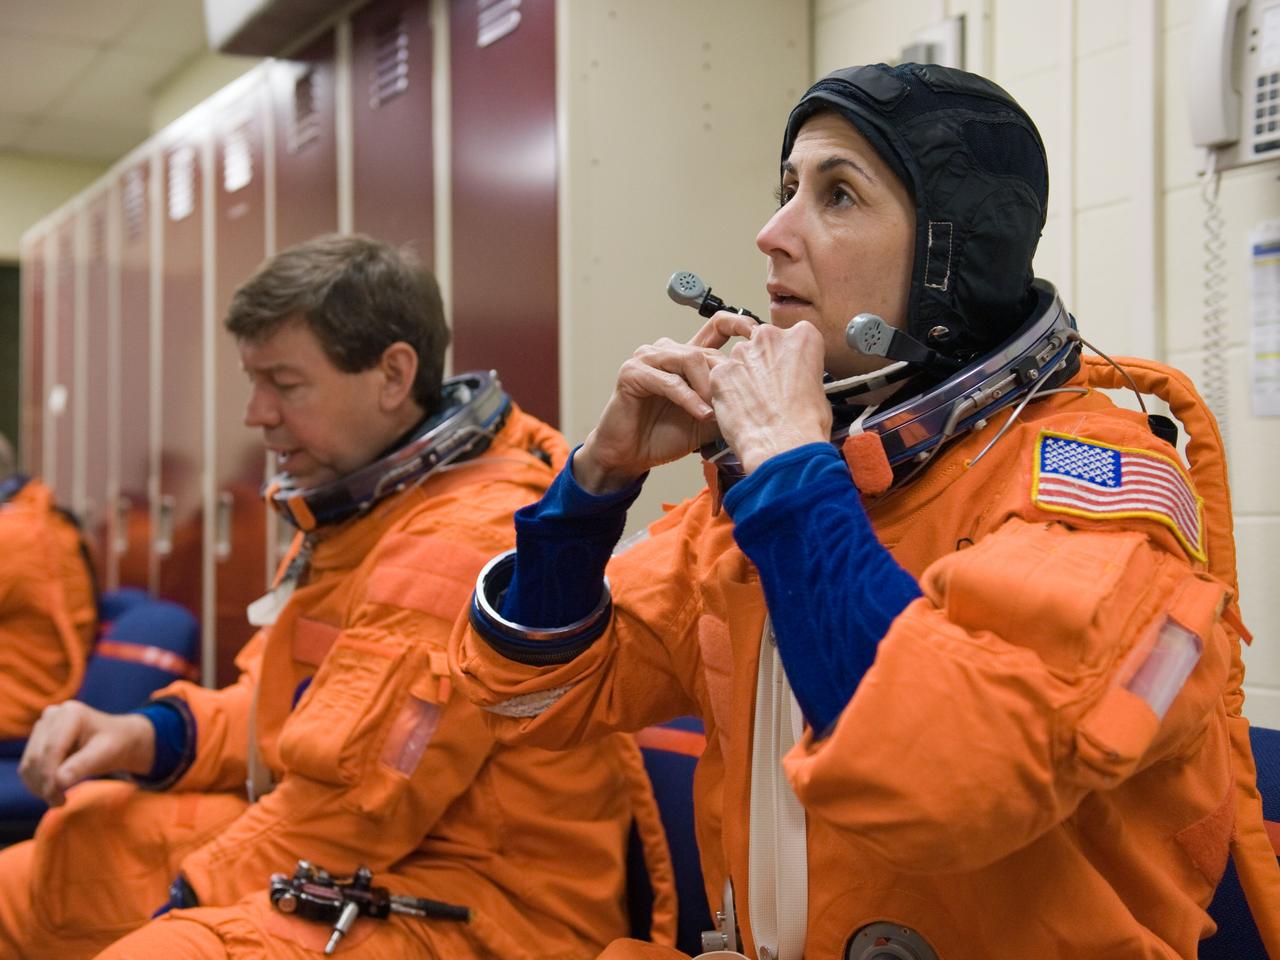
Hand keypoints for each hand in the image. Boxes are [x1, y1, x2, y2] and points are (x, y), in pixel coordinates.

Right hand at [19, 701, 155, 806]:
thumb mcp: (106, 754)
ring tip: (57, 800)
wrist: (117, 739)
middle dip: (44, 784)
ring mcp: (43, 726)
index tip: (57, 799)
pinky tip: (51, 792)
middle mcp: (53, 715)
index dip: (50, 775)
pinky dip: (36, 782)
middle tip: (58, 803)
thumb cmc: (115, 745)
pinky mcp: (37, 739)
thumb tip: (59, 783)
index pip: (52, 748)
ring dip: (38, 786)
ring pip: (29, 763)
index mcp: (72, 713)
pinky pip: (28, 766)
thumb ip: (83, 766)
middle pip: (37, 756)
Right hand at [574, 312, 759, 492]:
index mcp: (687, 356)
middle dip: (723, 378)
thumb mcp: (709, 419)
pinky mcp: (633, 373)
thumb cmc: (665, 435)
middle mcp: (667, 351)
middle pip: (705, 350)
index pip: (717, 327)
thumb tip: (764, 396)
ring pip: (689, 359)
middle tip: (736, 404)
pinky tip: (700, 414)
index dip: (739, 325)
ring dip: (707, 388)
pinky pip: (669, 381)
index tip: (758, 335)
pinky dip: (688, 399)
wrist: (631, 455)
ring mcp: (648, 358)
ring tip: (716, 412)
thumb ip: (729, 402)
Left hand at [708, 319, 831, 472]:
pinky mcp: (720, 372)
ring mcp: (742, 353)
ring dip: (745, 376)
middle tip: (770, 389)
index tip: (789, 372)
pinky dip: (727, 391)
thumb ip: (803, 373)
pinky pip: (722, 377)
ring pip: (740, 359)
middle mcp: (770, 337)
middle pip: (763, 343)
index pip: (793, 336)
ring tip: (754, 404)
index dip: (789, 358)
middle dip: (765, 363)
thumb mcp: (819, 390)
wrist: (781, 446)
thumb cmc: (804, 424)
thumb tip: (798, 381)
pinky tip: (738, 410)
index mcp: (802, 337)